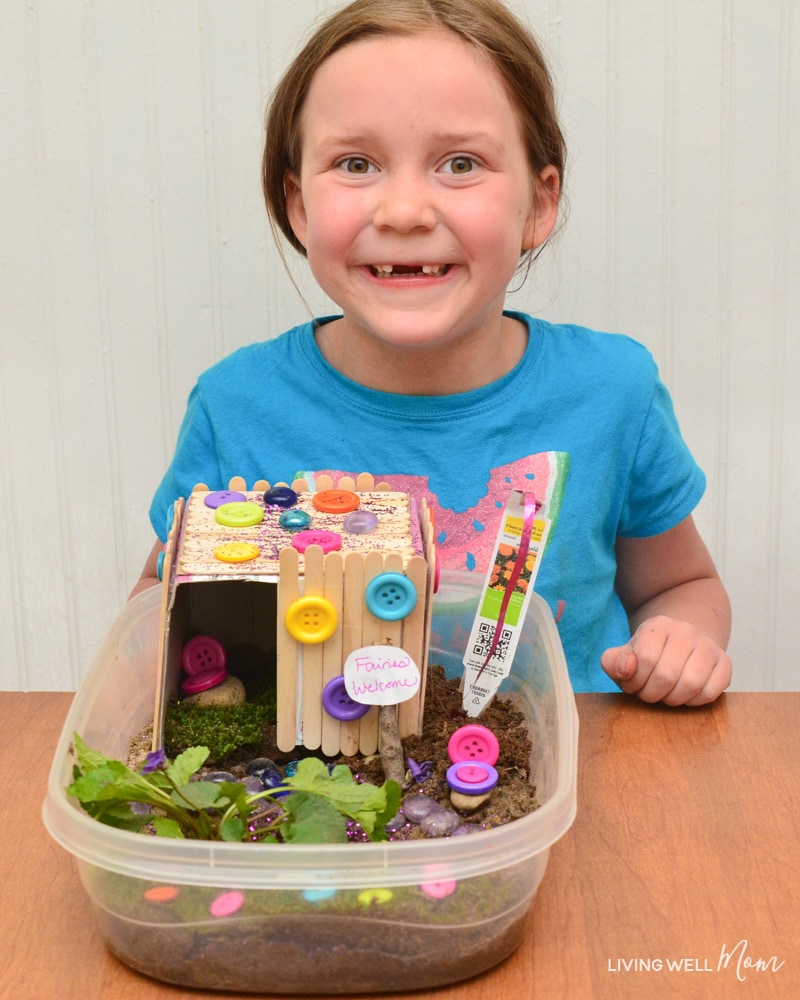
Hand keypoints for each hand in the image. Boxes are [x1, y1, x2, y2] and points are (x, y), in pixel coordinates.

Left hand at [600, 615, 731, 705]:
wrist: (681, 641)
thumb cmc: (648, 654)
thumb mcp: (624, 654)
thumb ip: (613, 661)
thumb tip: (627, 669)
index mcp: (658, 626)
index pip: (644, 658)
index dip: (635, 680)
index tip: (632, 684)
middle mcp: (686, 631)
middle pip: (667, 674)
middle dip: (652, 693)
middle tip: (648, 693)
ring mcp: (708, 646)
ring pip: (691, 683)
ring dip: (673, 699)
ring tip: (665, 695)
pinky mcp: (725, 663)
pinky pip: (712, 691)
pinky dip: (695, 701)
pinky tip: (685, 695)